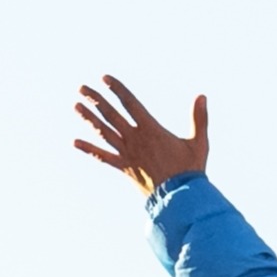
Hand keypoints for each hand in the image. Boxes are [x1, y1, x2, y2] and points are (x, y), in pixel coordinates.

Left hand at [69, 75, 208, 194]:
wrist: (179, 198)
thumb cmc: (190, 170)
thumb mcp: (198, 142)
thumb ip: (199, 118)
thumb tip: (202, 96)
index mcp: (151, 129)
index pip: (130, 103)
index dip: (117, 89)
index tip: (105, 78)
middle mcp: (135, 139)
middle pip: (111, 115)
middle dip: (96, 100)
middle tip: (82, 88)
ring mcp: (127, 154)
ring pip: (103, 132)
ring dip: (89, 119)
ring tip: (76, 106)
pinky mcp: (124, 168)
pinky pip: (103, 157)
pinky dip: (89, 149)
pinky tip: (75, 142)